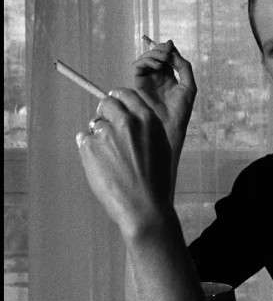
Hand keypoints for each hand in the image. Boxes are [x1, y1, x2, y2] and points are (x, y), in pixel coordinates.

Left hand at [76, 89, 173, 239]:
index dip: (119, 99)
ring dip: (98, 135)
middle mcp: (127, 122)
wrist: (144, 206)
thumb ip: (146, 128)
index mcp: (147, 119)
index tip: (116, 106)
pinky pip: (83, 139)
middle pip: (107, 103)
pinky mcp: (89, 147)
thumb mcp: (161, 147)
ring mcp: (106, 133)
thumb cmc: (156, 181)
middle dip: (106, 113)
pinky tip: (100, 164)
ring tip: (109, 157)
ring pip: (95, 124)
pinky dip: (88, 148)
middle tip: (108, 129)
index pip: (126, 94)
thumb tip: (130, 117)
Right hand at [133, 40, 196, 157]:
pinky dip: (147, 61)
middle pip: (154, 54)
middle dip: (160, 49)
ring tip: (163, 61)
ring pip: (145, 58)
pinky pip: (137, 66)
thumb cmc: (182, 109)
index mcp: (169, 76)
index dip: (166, 48)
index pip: (165, 56)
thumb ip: (183, 66)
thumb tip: (172, 48)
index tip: (171, 45)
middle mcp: (156, 76)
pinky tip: (158, 66)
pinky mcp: (138, 84)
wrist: (171, 125)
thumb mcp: (189, 85)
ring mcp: (146, 80)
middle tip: (167, 53)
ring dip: (154, 54)